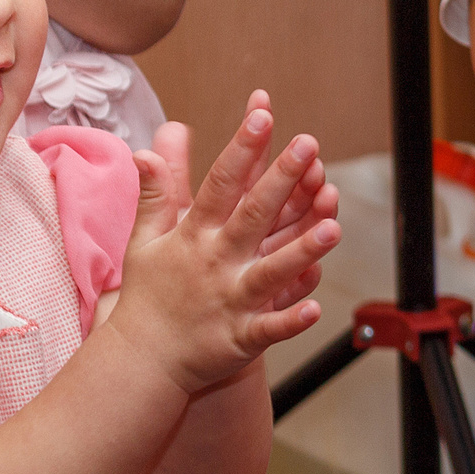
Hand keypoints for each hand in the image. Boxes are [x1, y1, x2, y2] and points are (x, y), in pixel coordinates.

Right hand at [112, 99, 338, 392]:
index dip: (243, 148)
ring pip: (271, 272)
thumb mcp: (145, 240)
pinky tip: (315, 306)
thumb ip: (155, 194)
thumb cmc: (148, 296)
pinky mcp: (241, 338)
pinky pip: (270, 329)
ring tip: (332, 227)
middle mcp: (216, 263)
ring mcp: (230, 301)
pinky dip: (291, 319)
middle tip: (307, 146)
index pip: (221, 183)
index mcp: (195, 236)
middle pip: (253, 216)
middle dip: (281, 180)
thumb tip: (146, 150)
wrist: (142, 359)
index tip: (262, 114)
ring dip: (301, 250)